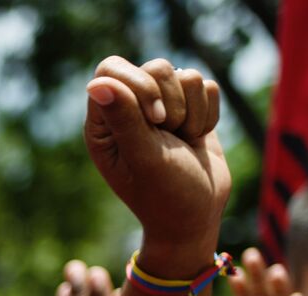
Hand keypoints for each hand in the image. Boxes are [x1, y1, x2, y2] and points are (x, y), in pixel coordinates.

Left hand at [84, 58, 230, 265]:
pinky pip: (208, 87)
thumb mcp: (144, 159)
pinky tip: (196, 139)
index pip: (111, 69)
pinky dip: (208, 116)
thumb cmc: (165, 195)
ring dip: (192, 114)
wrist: (198, 215)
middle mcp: (128, 108)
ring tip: (182, 142)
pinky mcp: (189, 107)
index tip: (155, 120)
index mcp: (103, 122)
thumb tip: (98, 82)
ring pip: (185, 75)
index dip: (140, 86)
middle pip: (156, 67)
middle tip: (169, 137)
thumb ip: (124, 119)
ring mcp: (160, 105)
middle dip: (172, 104)